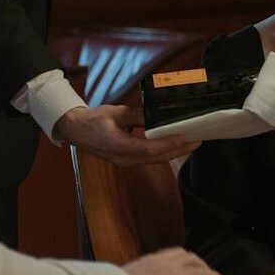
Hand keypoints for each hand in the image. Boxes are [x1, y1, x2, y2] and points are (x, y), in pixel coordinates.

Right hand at [55, 105, 198, 165]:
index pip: (149, 149)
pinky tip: (176, 145)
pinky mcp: (128, 160)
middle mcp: (124, 159)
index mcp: (118, 147)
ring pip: (155, 160)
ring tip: (192, 143)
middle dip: (179, 150)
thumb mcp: (116, 112)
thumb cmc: (94, 120)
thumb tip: (157, 114)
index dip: (168, 144)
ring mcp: (126, 162)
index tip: (184, 137)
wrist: (76, 131)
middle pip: (156, 158)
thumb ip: (138, 115)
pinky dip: (165, 152)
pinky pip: (150, 158)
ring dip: (175, 152)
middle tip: (198, 140)